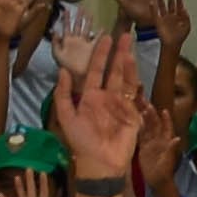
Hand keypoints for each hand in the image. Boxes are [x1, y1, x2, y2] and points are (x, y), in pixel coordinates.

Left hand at [47, 20, 148, 184]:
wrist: (100, 162)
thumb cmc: (81, 141)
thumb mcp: (65, 117)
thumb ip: (62, 94)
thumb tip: (63, 70)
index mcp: (89, 98)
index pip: (94, 71)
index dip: (99, 55)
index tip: (104, 38)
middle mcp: (106, 97)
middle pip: (112, 70)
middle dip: (116, 53)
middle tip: (122, 34)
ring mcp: (120, 104)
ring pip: (124, 77)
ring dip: (126, 61)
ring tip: (128, 43)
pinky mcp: (132, 112)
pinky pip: (133, 92)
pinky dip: (133, 77)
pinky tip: (131, 63)